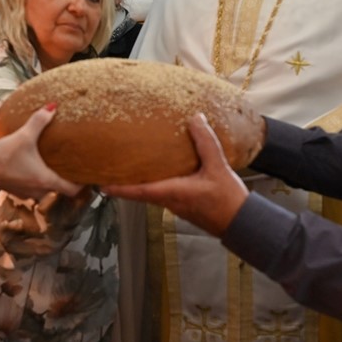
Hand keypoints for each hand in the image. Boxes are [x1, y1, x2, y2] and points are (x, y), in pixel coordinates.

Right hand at [0, 105, 79, 206]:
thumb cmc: (2, 156)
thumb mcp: (23, 136)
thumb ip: (39, 121)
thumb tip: (53, 106)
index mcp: (47, 181)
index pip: (73, 190)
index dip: (83, 184)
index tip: (88, 175)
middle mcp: (40, 191)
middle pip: (61, 189)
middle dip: (66, 177)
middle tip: (72, 164)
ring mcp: (27, 193)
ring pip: (46, 188)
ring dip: (50, 177)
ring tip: (53, 163)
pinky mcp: (16, 191)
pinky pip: (33, 186)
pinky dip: (36, 178)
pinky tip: (32, 165)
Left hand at [103, 114, 249, 236]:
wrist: (242, 223)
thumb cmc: (228, 200)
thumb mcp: (218, 167)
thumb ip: (205, 142)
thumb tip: (194, 119)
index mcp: (172, 192)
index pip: (138, 191)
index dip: (118, 188)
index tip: (100, 184)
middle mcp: (169, 201)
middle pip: (139, 192)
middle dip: (123, 183)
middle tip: (109, 170)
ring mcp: (175, 205)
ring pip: (150, 193)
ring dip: (138, 183)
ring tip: (130, 167)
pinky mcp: (183, 205)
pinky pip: (162, 192)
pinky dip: (154, 183)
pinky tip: (159, 171)